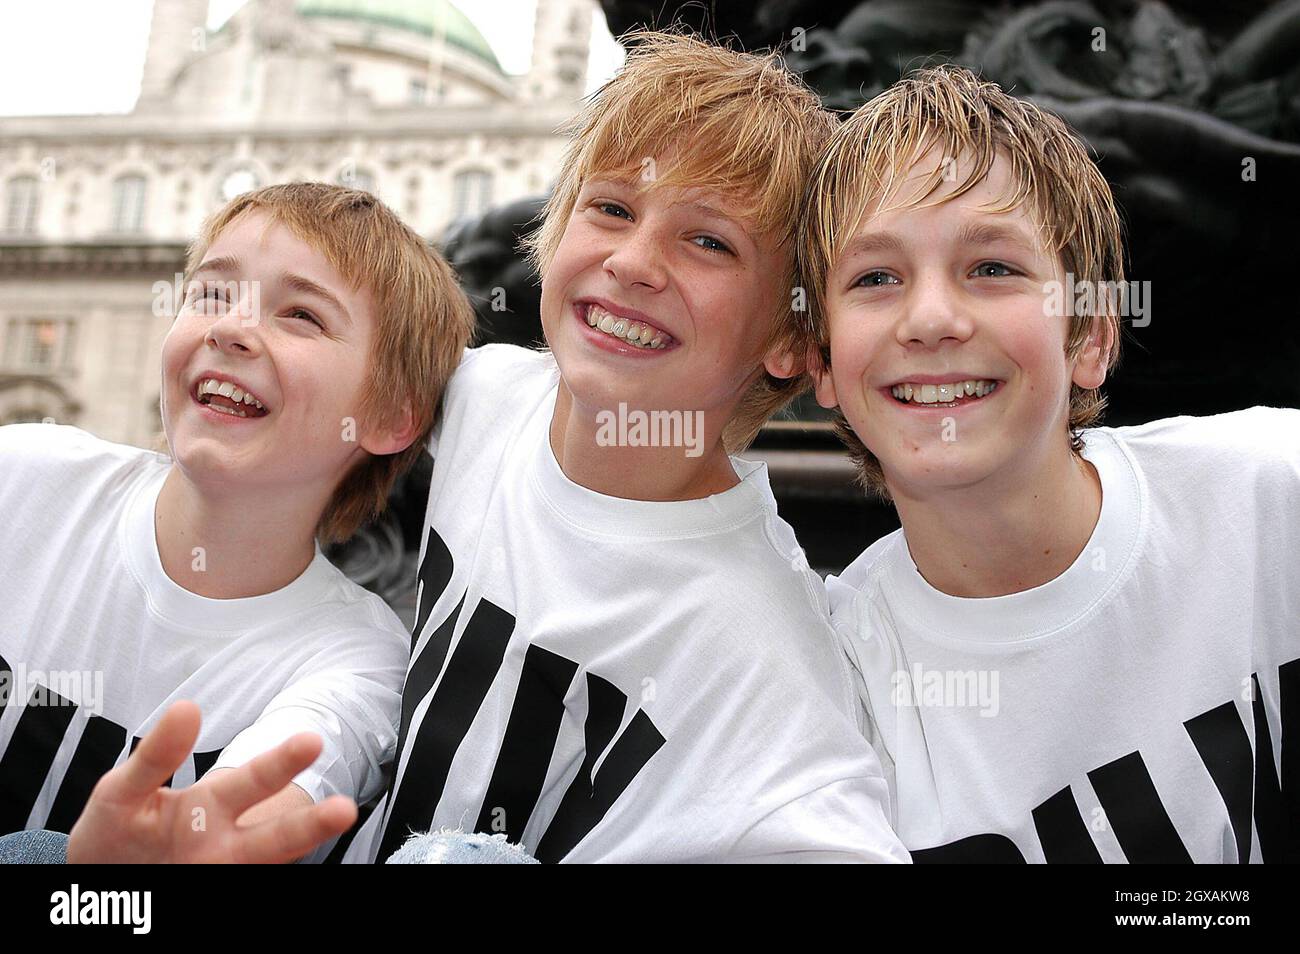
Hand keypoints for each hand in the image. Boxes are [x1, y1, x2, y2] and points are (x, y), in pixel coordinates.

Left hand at [67, 700, 357, 862]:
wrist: (95, 882)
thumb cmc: (119, 831)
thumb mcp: (123, 791)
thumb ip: (155, 757)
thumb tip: (187, 708)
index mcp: (213, 806)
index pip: (255, 780)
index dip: (282, 762)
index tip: (311, 741)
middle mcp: (227, 844)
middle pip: (276, 835)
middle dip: (310, 824)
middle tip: (345, 809)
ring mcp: (220, 872)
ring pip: (266, 862)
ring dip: (296, 849)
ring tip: (331, 832)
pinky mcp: (212, 892)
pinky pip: (239, 886)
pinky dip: (254, 878)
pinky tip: (247, 872)